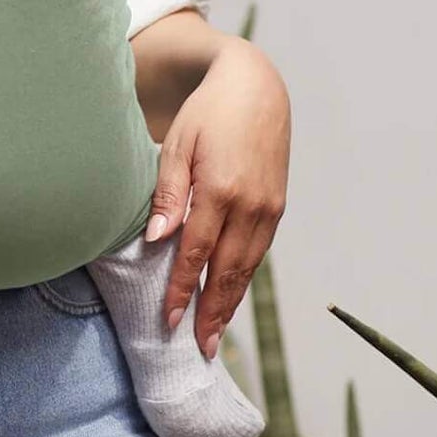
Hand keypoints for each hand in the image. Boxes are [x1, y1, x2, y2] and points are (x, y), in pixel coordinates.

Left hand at [142, 38, 289, 355]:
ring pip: (247, 268)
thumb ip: (168, 195)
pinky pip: (258, 253)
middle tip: (198, 347)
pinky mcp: (278, 207)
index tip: (167, 321)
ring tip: (214, 335)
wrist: (256, 88)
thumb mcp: (177, 145)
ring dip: (230, 303)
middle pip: (227, 271)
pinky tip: (231, 297)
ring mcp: (269, 209)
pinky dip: (244, 280)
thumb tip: (158, 241)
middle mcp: (251, 206)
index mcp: (221, 190)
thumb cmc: (207, 114)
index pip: (196, 253)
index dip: (181, 290)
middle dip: (211, 312)